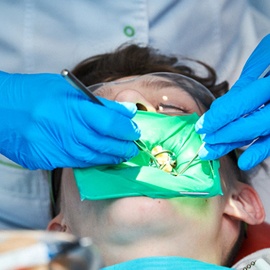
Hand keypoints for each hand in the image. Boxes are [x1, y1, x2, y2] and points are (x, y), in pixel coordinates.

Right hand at [0, 71, 139, 169]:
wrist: (0, 108)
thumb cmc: (35, 93)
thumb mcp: (69, 89)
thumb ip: (100, 103)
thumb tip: (127, 112)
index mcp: (73, 108)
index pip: (110, 123)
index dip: (127, 129)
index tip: (134, 130)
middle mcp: (66, 130)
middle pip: (104, 144)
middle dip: (123, 147)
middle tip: (132, 146)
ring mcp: (55, 148)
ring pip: (92, 158)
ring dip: (111, 157)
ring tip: (121, 154)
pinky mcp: (47, 159)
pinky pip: (76, 163)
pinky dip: (92, 161)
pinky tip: (100, 157)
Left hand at [195, 34, 269, 169]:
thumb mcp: (263, 59)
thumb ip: (243, 87)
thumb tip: (218, 110)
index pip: (240, 105)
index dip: (218, 118)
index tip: (201, 127)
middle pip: (250, 125)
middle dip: (223, 135)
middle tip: (205, 140)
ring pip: (260, 134)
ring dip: (234, 144)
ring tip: (211, 153)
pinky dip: (260, 150)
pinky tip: (244, 163)